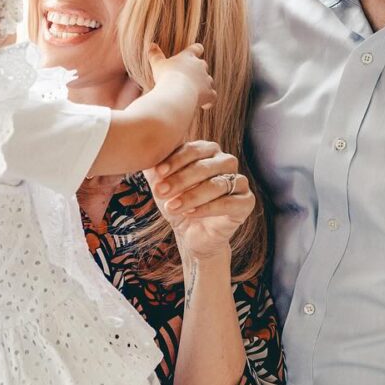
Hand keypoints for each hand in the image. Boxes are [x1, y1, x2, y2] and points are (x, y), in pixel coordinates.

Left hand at [145, 140, 253, 260]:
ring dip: (192, 195)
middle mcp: (226, 162)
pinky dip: (208, 208)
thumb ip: (153, 167)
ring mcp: (239, 181)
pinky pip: (230, 202)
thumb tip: (139, 151)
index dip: (176, 160)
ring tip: (171, 207)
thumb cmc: (177, 203)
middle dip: (182, 178)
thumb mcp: (162, 184)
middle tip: (161, 191)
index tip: (158, 173)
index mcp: (208, 151)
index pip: (194, 149)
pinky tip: (190, 214)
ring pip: (218, 184)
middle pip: (207, 165)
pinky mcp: (246, 202)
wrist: (191, 234)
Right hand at [148, 43, 215, 110]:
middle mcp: (200, 66)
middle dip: (198, 71)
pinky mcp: (209, 93)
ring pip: (209, 81)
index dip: (197, 50)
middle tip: (189, 77)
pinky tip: (205, 106)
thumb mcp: (157, 64)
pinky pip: (213, 96)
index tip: (197, 51)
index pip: (196, 48)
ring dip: (203, 86)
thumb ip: (155, 55)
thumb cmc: (166, 77)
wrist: (176, 93)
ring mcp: (206, 80)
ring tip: (194, 93)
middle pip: (203, 65)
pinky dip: (209, 101)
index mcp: (188, 57)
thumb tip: (151, 45)